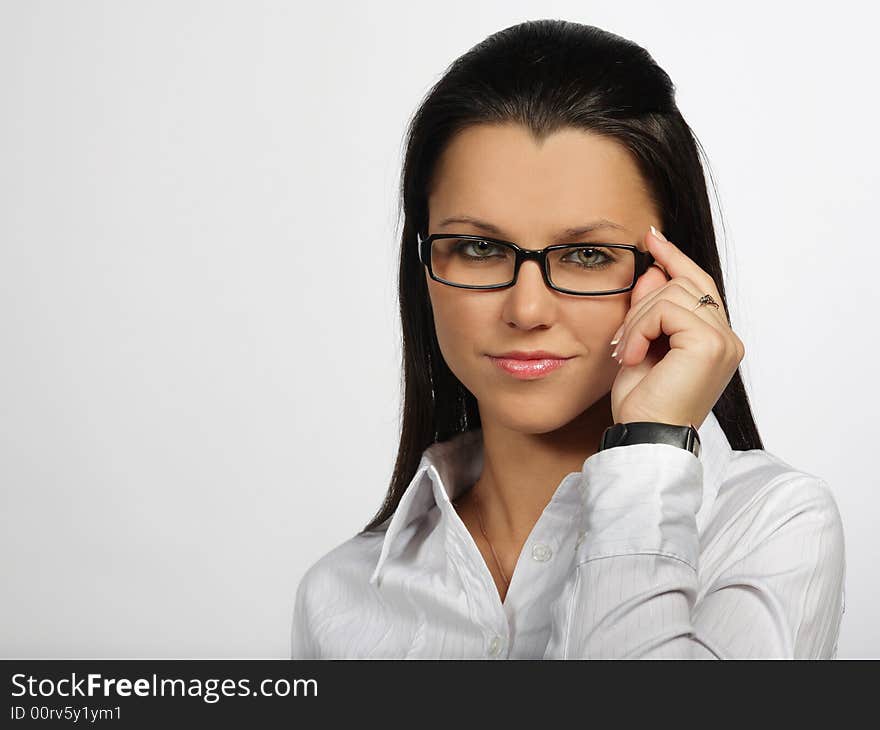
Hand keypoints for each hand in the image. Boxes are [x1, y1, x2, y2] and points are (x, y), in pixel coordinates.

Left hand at [608, 226, 744, 429]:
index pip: (698, 285)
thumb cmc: (642, 403)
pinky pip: (666, 310)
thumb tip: (652, 271)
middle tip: (619, 340)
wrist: (642, 437)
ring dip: (636, 320)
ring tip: (625, 353)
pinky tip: (632, 356)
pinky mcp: (710, 344)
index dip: (674, 259)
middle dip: (642, 303)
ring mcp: (723, 341)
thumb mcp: (640, 346)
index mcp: (715, 341)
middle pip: (684, 284)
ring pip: (672, 293)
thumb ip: (649, 309)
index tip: (650, 238)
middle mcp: (728, 339)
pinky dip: (639, 329)